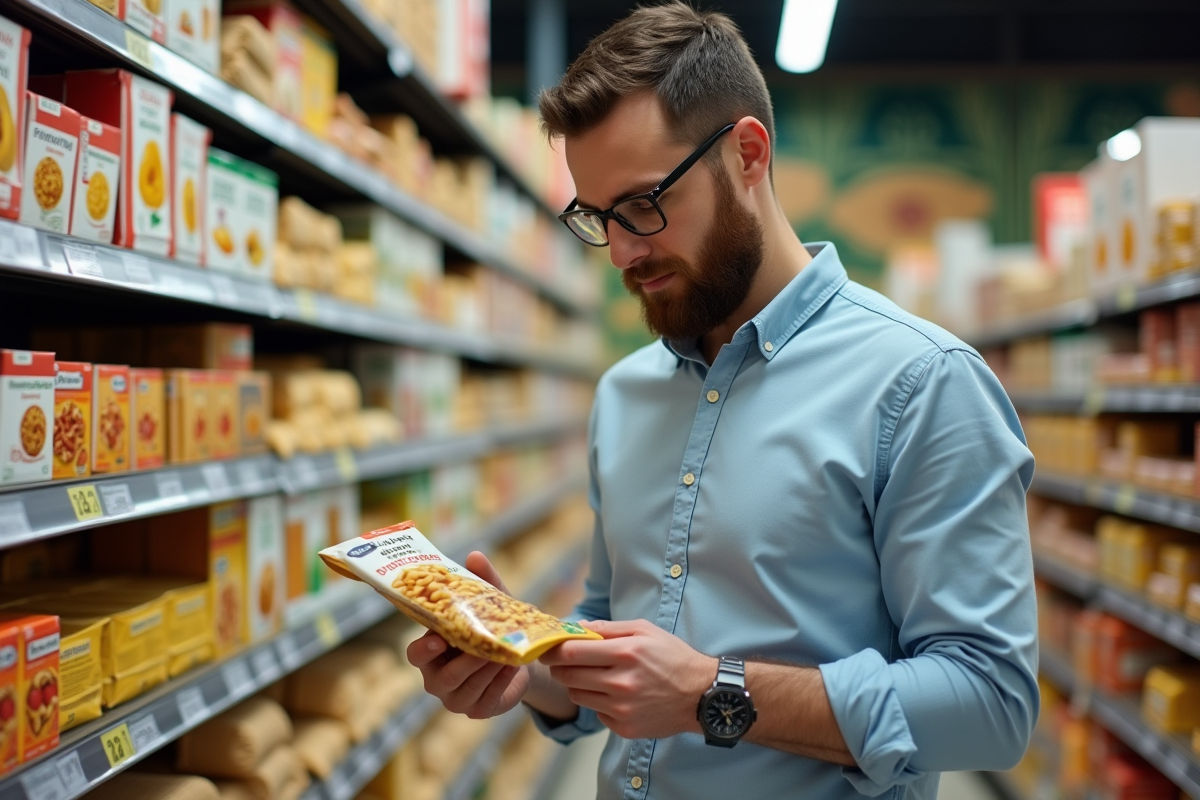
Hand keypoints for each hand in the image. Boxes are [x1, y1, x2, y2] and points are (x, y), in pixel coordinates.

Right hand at [405, 551, 529, 718]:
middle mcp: (438, 679)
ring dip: (488, 670)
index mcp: (432, 652)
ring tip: (505, 653)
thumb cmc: (493, 629)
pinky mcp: (478, 710)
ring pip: (468, 687)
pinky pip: (487, 698)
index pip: (415, 656)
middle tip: (487, 646)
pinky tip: (512, 667)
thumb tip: (475, 556)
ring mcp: (456, 699)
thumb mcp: (490, 605)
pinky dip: (500, 682)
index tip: (437, 639)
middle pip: (445, 677)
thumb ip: (483, 583)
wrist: (518, 659)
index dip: (423, 650)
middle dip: (468, 661)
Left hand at [539, 619, 715, 739]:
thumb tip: (577, 628)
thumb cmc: (673, 657)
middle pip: (568, 676)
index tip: (548, 648)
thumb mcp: (645, 631)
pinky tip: (615, 694)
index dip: (553, 650)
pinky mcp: (625, 727)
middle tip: (563, 662)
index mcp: (625, 653)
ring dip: (578, 685)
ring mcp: (622, 709)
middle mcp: (621, 683)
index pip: (572, 652)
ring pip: (578, 696)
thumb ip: (608, 628)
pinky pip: (596, 713)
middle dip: (560, 667)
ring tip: (594, 676)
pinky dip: (599, 703)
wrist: (701, 695)